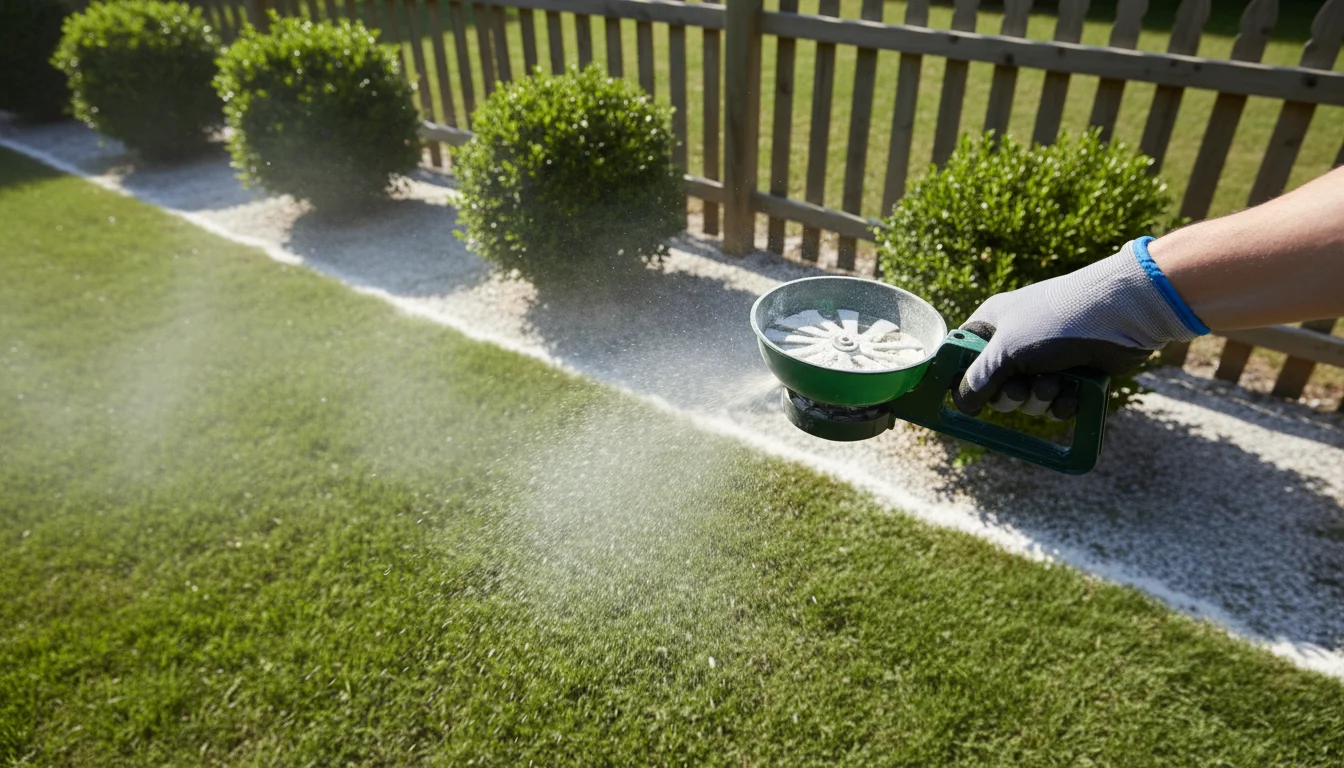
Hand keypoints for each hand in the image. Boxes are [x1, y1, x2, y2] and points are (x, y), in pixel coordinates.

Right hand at [952, 238, 1207, 418]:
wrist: (1123, 313)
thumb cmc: (1057, 321)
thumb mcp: (1007, 349)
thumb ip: (979, 379)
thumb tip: (961, 404)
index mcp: (994, 323)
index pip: (963, 355)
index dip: (963, 379)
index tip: (967, 398)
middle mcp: (1017, 340)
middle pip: (996, 386)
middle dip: (1011, 396)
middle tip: (1021, 391)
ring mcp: (1046, 357)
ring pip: (1028, 398)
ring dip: (1040, 399)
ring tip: (1056, 384)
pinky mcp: (1073, 373)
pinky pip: (1056, 402)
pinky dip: (1063, 402)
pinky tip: (1073, 392)